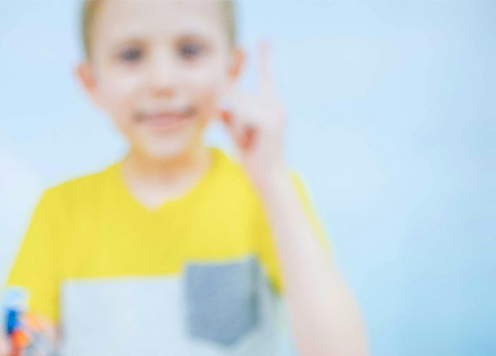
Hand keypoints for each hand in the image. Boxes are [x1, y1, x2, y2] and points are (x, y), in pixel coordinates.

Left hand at [219, 42, 286, 191]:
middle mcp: (276, 102)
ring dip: (236, 126)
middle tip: (246, 138)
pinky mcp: (271, 120)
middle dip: (233, 118)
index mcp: (270, 102)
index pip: (266, 74)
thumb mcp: (235, 128)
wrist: (267, 177)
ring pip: (238, 105)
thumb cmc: (252, 154)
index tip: (264, 39)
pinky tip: (251, 142)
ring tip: (249, 141)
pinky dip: (240, 130)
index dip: (264, 56)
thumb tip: (219, 101)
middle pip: (238, 95)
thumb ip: (227, 111)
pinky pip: (242, 115)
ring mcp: (276, 109)